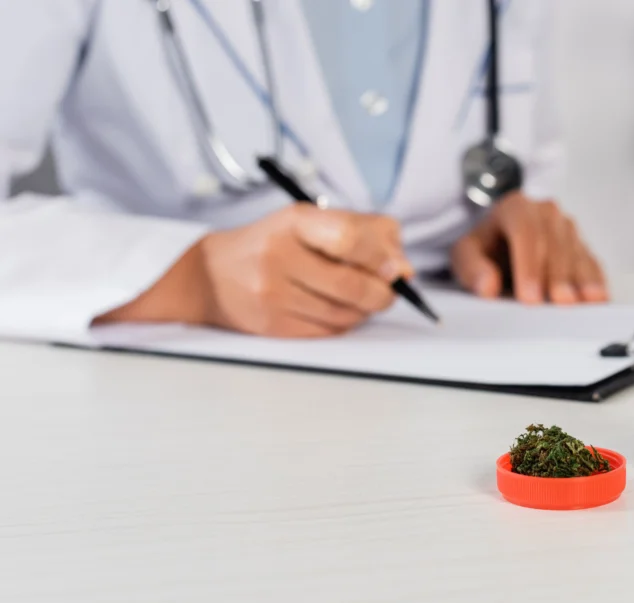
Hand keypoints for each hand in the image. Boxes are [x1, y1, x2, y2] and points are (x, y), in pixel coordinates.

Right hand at [199, 205, 411, 336]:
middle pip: (351, 285)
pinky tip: (336, 310)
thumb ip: (365, 233)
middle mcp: (280, 256)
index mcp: (295, 221)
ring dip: (364, 310)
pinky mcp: (273, 325)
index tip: (397, 269)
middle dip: (382, 293)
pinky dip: (343, 324)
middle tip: (389, 292)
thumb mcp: (312, 221)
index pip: (349, 238)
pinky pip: (327, 332)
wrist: (211, 275)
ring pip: (344, 314)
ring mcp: (273, 293)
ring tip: (361, 299)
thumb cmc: (274, 243)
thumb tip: (404, 270)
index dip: (382, 257)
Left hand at [450, 192, 607, 304]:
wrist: (501, 239)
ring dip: (581, 279)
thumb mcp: (466, 254)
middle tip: (559, 302)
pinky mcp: (581, 246)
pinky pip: (591, 262)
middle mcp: (546, 213)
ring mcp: (567, 229)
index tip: (529, 296)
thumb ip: (472, 268)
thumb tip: (487, 286)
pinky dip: (595, 280)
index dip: (529, 266)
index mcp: (516, 208)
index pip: (526, 232)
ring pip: (576, 253)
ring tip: (584, 301)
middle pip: (555, 243)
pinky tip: (598, 296)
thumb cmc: (486, 247)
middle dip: (557, 275)